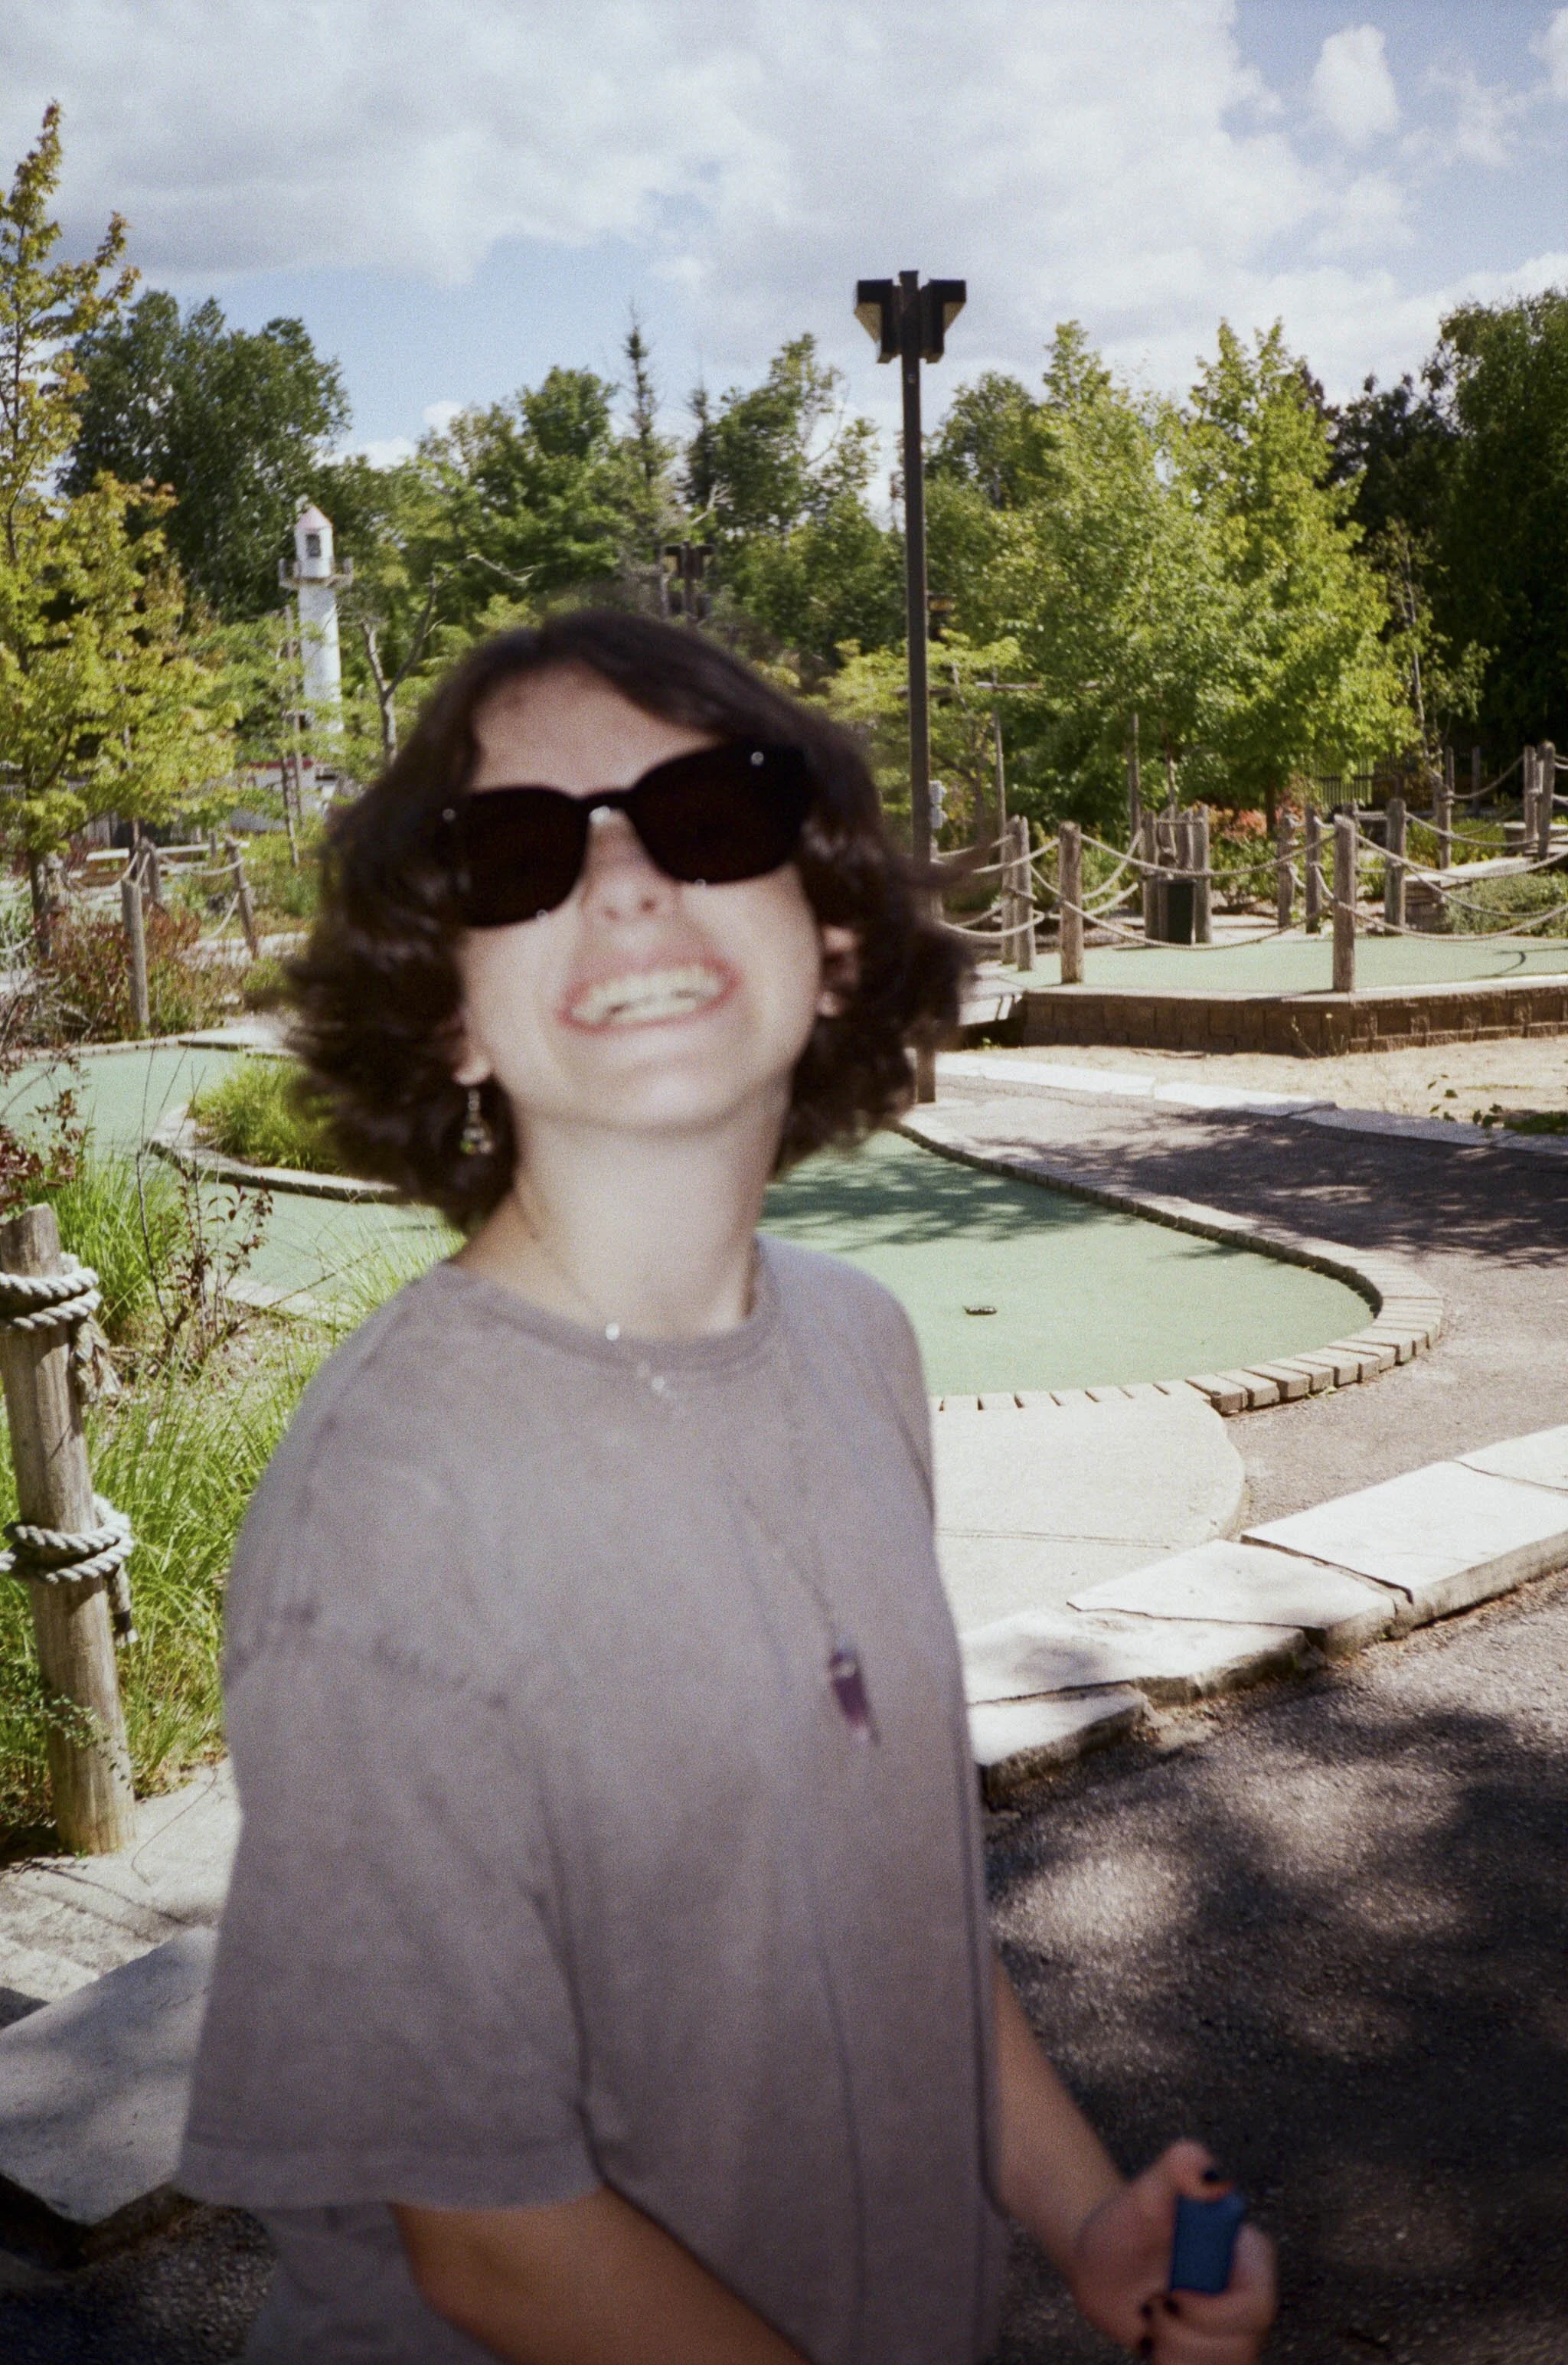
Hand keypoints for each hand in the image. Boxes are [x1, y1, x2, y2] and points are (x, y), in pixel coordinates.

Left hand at [1066, 2141, 1275, 2360]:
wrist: (1101, 2263)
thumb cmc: (1123, 2225)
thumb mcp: (1142, 2196)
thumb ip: (1175, 2170)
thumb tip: (1207, 2171)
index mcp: (1249, 2254)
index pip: (1256, 2305)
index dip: (1210, 2312)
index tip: (1169, 2294)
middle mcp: (1253, 2295)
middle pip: (1240, 2347)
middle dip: (1183, 2334)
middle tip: (1154, 2304)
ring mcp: (1240, 2332)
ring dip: (1174, 2352)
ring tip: (1154, 2319)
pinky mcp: (1219, 2356)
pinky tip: (1157, 2343)